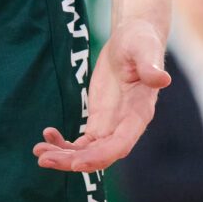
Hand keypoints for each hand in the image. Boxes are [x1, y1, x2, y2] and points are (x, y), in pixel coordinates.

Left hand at [32, 16, 170, 172]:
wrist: (131, 38)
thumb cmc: (141, 42)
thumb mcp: (145, 50)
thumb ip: (150, 66)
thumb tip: (163, 78)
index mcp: (139, 114)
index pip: (121, 145)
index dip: (100, 157)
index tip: (76, 164)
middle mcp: (126, 126)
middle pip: (100, 155)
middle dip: (72, 161)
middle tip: (44, 159)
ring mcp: (111, 126)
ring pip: (88, 152)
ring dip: (64, 156)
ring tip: (39, 152)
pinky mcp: (99, 120)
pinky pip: (81, 142)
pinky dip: (64, 144)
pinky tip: (47, 134)